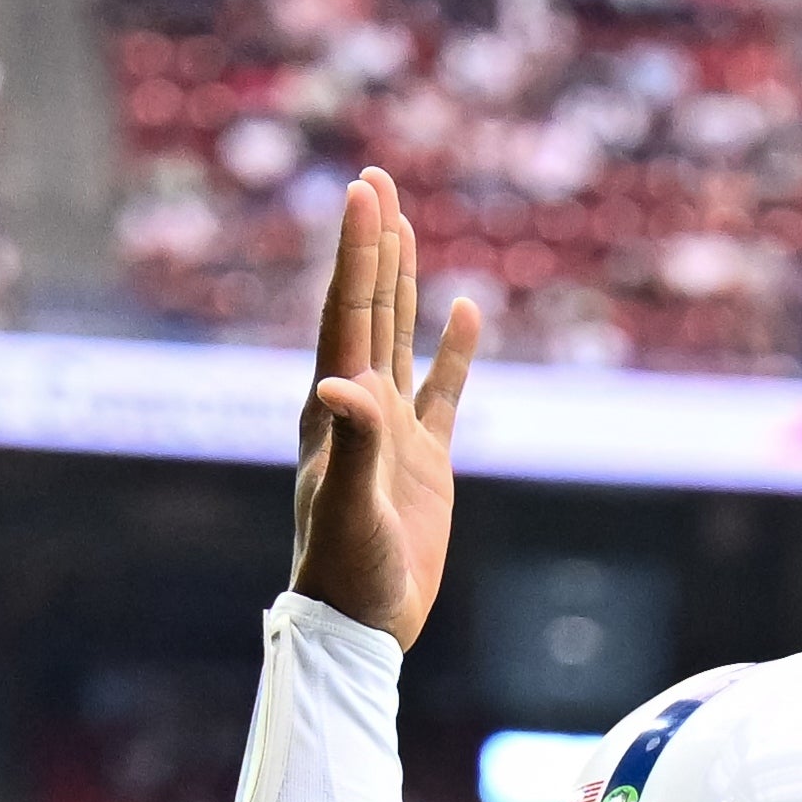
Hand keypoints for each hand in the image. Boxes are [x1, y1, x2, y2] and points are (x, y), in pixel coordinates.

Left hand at [289, 167, 476, 648]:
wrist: (362, 622)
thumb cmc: (348, 569)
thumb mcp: (352, 506)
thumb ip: (354, 443)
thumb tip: (339, 383)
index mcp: (335, 406)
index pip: (348, 312)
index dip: (357, 251)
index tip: (364, 192)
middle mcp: (357, 405)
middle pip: (367, 307)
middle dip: (372, 244)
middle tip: (374, 180)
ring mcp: (392, 429)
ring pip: (397, 336)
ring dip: (401, 281)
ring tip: (404, 223)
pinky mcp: (425, 459)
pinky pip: (442, 391)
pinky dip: (453, 351)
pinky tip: (465, 310)